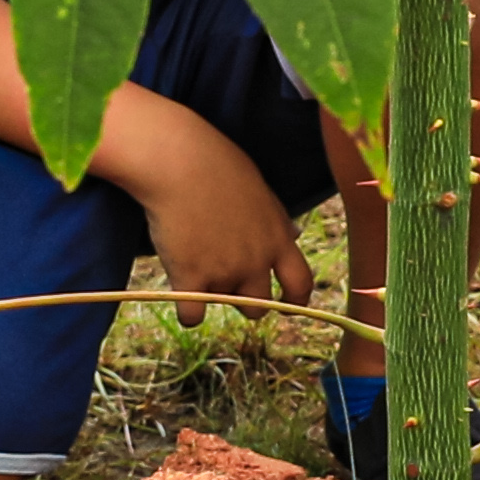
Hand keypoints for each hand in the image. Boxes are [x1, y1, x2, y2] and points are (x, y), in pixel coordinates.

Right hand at [112, 104, 309, 306]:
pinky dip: (187, 311)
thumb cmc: (217, 166)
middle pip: (258, 307)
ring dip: (211, 294)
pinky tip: (180, 293)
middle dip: (244, 300)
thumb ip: (276, 220)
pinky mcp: (190, 278)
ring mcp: (224, 272)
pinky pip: (192, 317)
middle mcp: (256, 261)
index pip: (301, 284)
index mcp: (278, 238)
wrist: (179, 162)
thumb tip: (293, 235)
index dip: (295, 302)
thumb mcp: (261, 192)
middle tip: (224, 279)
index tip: (286, 307)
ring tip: (194, 263)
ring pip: (222, 305)